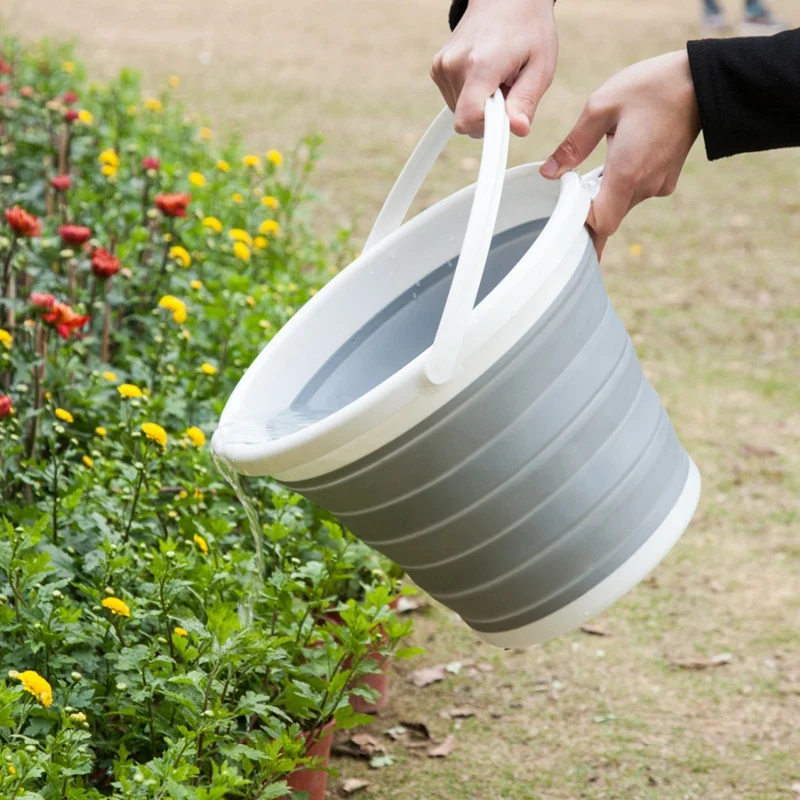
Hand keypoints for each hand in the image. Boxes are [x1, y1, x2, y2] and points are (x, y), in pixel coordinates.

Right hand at [431, 0, 557, 137]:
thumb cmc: (528, 29)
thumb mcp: (540, 66)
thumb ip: (526, 101)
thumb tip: (519, 130)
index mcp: (479, 65)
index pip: (467, 121)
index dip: (487, 130)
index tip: (505, 121)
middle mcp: (454, 65)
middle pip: (465, 121)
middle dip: (489, 115)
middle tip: (507, 88)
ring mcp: (442, 67)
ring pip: (459, 113)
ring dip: (480, 105)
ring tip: (497, 77)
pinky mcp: (438, 69)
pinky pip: (454, 101)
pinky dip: (471, 95)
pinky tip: (484, 74)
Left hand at [540, 50, 700, 256]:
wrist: (704, 80)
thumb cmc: (650, 87)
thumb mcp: (601, 107)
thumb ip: (573, 145)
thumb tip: (548, 173)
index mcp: (627, 173)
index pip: (601, 224)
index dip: (581, 220)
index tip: (568, 202)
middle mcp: (646, 186)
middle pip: (609, 218)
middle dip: (590, 207)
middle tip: (576, 185)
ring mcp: (659, 185)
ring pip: (622, 206)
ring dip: (606, 193)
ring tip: (603, 161)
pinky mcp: (667, 179)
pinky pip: (638, 193)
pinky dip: (624, 184)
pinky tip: (622, 156)